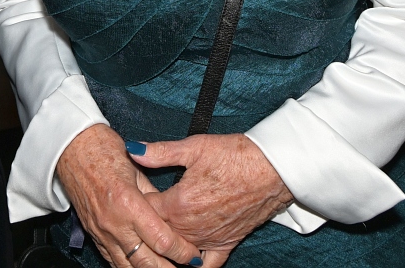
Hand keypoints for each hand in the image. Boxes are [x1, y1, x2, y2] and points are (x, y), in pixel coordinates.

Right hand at [56, 124, 202, 267]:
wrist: (72, 150)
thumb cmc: (104, 151)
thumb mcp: (138, 170)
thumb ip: (155, 197)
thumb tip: (171, 215)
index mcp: (129, 203)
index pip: (162, 240)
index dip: (182, 252)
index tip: (195, 255)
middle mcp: (115, 223)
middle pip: (147, 263)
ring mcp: (102, 233)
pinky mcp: (94, 236)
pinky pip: (114, 261)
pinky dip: (130, 267)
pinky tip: (145, 267)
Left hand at [133, 134, 292, 261]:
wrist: (273, 170)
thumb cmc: (235, 155)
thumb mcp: (194, 147)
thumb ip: (159, 152)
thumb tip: (132, 149)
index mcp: (178, 203)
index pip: (144, 210)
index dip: (136, 200)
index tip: (134, 192)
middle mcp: (191, 227)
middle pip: (157, 233)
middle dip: (148, 223)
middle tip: (143, 212)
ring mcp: (208, 239)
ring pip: (177, 251)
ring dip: (167, 242)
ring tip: (160, 231)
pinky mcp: (226, 245)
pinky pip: (206, 265)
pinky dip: (194, 263)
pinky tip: (187, 256)